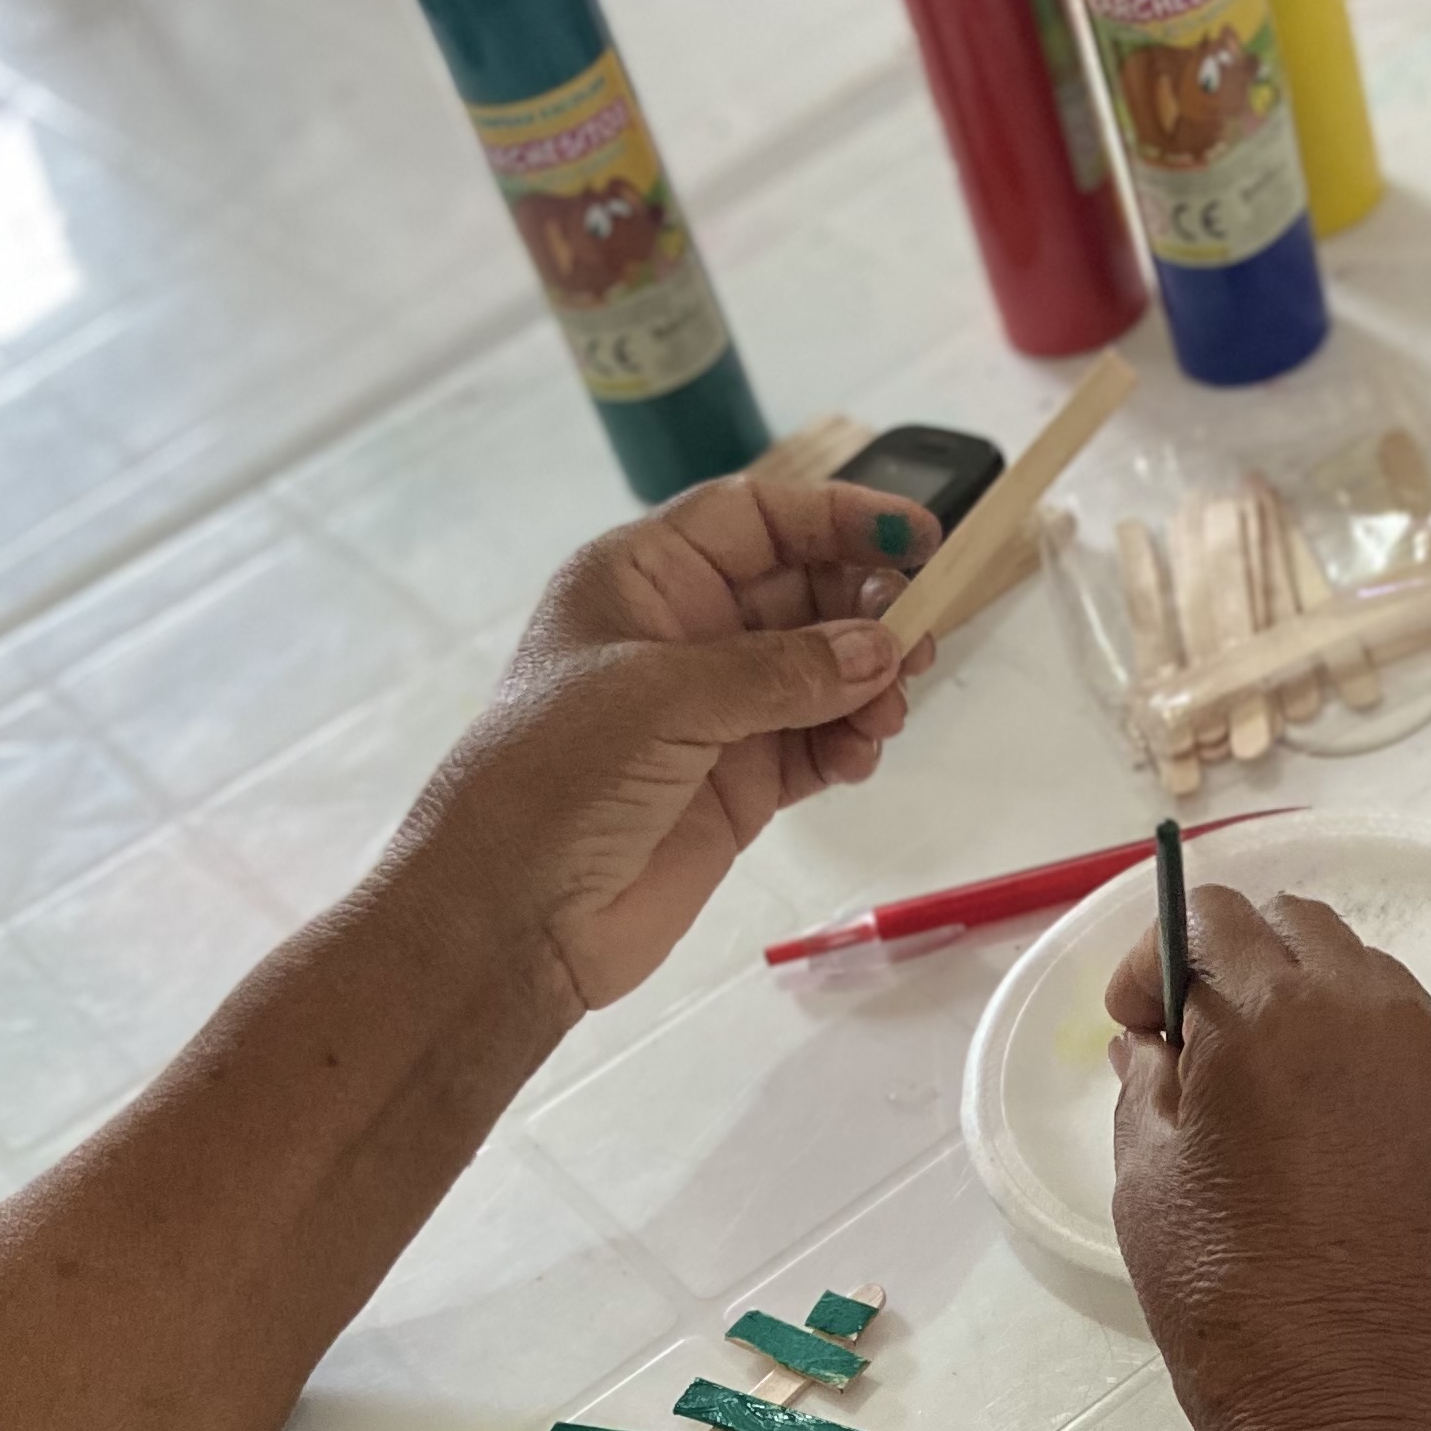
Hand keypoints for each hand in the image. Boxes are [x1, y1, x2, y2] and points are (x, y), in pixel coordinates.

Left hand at [387, 464, 940, 1015]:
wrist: (512, 914)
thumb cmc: (556, 774)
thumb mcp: (661, 697)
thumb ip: (778, 670)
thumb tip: (879, 650)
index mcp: (642, 578)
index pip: (755, 519)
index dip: (836, 517)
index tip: (918, 537)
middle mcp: (683, 634)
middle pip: (802, 592)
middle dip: (866, 610)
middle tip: (916, 644)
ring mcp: (715, 713)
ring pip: (822, 672)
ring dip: (868, 685)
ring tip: (889, 716)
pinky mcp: (740, 785)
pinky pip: (817, 745)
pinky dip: (849, 745)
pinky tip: (860, 758)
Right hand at [1106, 885, 1430, 1430]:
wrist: (1356, 1413)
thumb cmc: (1228, 1302)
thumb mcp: (1145, 1179)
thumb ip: (1147, 1081)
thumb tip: (1158, 1043)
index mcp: (1272, 1013)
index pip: (1210, 916)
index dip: (1161, 958)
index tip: (1144, 1027)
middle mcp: (1372, 1011)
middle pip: (1298, 928)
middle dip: (1239, 966)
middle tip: (1204, 1052)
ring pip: (1368, 981)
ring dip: (1311, 1008)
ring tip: (1279, 1100)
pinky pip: (1419, 1046)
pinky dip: (1371, 1063)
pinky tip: (1342, 1145)